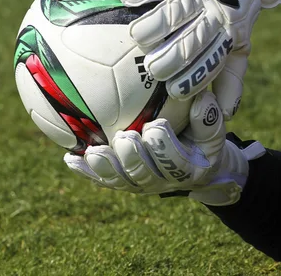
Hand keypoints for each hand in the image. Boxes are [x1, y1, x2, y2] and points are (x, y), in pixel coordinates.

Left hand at [63, 92, 264, 205]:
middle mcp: (161, 182)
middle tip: (124, 138)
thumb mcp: (210, 131)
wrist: (191, 164)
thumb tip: (200, 96)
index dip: (165, 146)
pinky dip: (85, 170)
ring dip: (105, 167)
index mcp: (187, 170)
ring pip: (119, 180)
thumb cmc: (199, 139)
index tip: (155, 125)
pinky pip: (101, 178)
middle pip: (144, 174)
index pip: (176, 163)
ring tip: (93, 152)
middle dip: (132, 158)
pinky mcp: (120, 183)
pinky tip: (70, 158)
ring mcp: (138, 184)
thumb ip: (206, 118)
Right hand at [120, 0, 280, 118]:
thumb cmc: (234, 21)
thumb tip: (224, 114)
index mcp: (228, 36)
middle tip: (151, 69)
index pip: (211, 61)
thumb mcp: (240, 50)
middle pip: (192, 38)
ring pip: (176, 9)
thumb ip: (230, 80)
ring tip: (135, 36)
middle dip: (171, 56)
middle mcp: (214, 14)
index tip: (173, 91)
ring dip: (155, 23)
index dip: (193, 78)